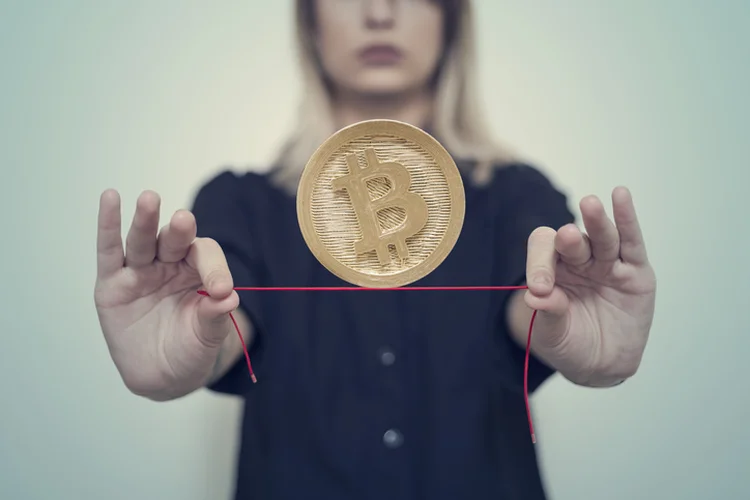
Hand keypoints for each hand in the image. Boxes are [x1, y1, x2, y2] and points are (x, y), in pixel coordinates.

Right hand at [94, 189, 238, 399]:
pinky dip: (108, 224)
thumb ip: (215, 318)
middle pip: (175, 240)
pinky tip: (110, 198)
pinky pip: (109, 250)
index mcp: (198, 272)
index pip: (206, 256)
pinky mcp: (112, 282)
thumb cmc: (190, 349)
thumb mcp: (207, 338)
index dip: (215, 268)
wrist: (162, 377)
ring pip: (143, 241)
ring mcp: (141, 271)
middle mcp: (170, 264)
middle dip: (179, 230)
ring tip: (149, 199)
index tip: (221, 290)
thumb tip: (229, 299)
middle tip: (184, 220)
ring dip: (145, 220)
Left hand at [524, 186, 655, 386]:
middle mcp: (578, 261)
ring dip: (597, 221)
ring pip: (603, 238)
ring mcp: (607, 264)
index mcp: (552, 270)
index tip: (539, 288)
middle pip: (572, 240)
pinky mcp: (635, 272)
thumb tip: (536, 297)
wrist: (601, 366)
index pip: (543, 251)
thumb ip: (549, 314)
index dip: (539, 264)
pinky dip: (627, 219)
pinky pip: (632, 243)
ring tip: (590, 204)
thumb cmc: (570, 344)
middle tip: (567, 237)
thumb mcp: (552, 334)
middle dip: (569, 239)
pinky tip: (621, 196)